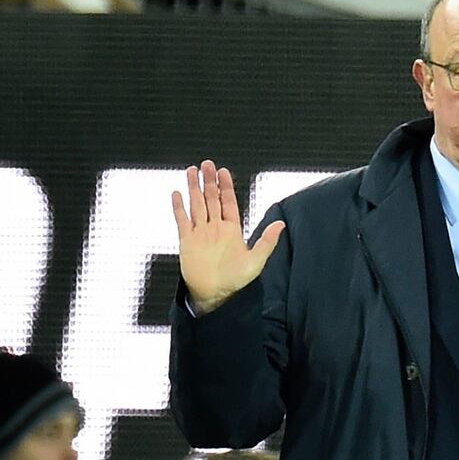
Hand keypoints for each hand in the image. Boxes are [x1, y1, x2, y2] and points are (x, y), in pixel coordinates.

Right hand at [172, 160, 284, 314]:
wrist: (216, 295)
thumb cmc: (237, 281)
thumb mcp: (256, 260)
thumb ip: (267, 241)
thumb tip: (281, 224)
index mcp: (232, 230)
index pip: (228, 202)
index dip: (226, 187)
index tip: (223, 171)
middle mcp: (215, 229)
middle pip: (211, 199)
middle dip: (209, 181)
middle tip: (207, 164)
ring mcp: (200, 233)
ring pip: (196, 205)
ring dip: (194, 188)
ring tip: (191, 171)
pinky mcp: (187, 241)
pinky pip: (182, 220)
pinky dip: (179, 207)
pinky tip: (178, 193)